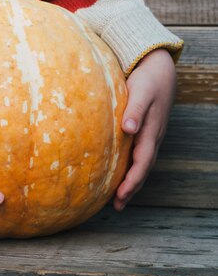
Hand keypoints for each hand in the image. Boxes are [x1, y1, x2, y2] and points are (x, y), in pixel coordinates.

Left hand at [114, 48, 175, 210]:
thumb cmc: (147, 79)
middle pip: (142, 169)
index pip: (141, 162)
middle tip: (116, 207)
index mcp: (150, 131)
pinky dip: (131, 169)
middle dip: (131, 189)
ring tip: (117, 200)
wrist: (158, 68)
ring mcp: (150, 135)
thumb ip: (134, 109)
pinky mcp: (145, 131)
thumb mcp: (140, 91)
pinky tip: (119, 175)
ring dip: (131, 182)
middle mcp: (152, 137)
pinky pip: (139, 155)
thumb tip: (129, 128)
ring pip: (141, 164)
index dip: (132, 181)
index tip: (120, 196)